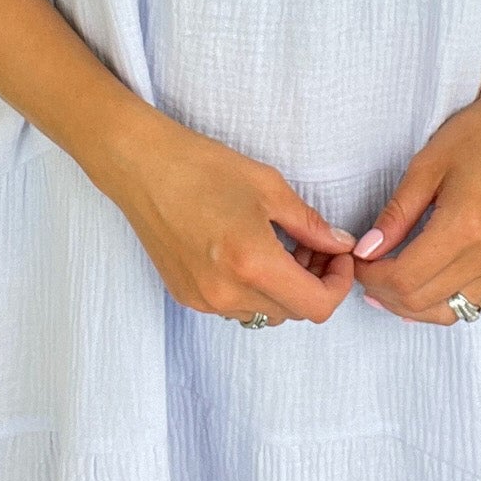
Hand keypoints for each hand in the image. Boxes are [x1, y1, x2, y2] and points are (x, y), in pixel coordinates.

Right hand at [108, 115, 358, 325]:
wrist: (141, 167)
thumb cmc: (203, 168)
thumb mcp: (269, 187)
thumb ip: (309, 224)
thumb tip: (339, 245)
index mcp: (253, 264)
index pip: (316, 306)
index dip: (339, 284)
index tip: (339, 256)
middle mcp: (228, 293)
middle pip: (294, 312)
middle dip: (314, 281)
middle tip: (314, 243)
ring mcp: (204, 300)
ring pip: (266, 313)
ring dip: (285, 288)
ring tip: (282, 246)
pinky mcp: (187, 296)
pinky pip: (237, 306)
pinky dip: (255, 289)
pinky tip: (251, 252)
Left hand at [348, 87, 480, 323]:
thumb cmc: (478, 136)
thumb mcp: (426, 165)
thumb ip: (396, 214)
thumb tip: (367, 250)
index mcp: (465, 226)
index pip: (405, 278)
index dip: (371, 276)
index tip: (357, 260)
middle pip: (422, 301)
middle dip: (384, 292)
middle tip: (365, 270)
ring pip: (447, 313)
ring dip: (411, 306)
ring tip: (386, 284)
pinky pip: (472, 303)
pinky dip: (440, 303)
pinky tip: (421, 286)